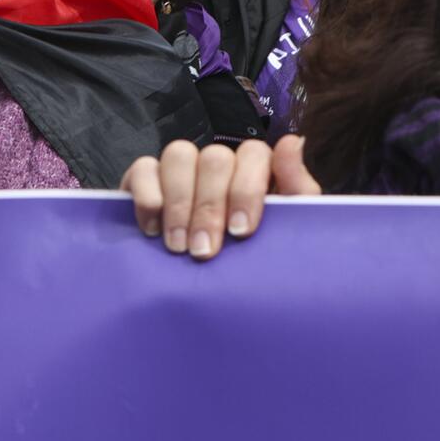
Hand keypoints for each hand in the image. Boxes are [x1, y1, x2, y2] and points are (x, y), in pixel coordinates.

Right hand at [123, 134, 320, 260]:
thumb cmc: (254, 263)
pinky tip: (153, 231)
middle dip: (209, 207)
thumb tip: (294, 141)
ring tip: (177, 246)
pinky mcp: (145, 178)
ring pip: (179, 154)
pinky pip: (142, 168)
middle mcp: (217, 164)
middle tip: (204, 251)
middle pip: (215, 158)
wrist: (214, 299)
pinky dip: (147, 196)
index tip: (241, 232)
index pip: (254, 153)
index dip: (246, 189)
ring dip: (179, 202)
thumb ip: (297, 189)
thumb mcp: (285, 233)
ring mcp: (181, 168)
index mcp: (254, 172)